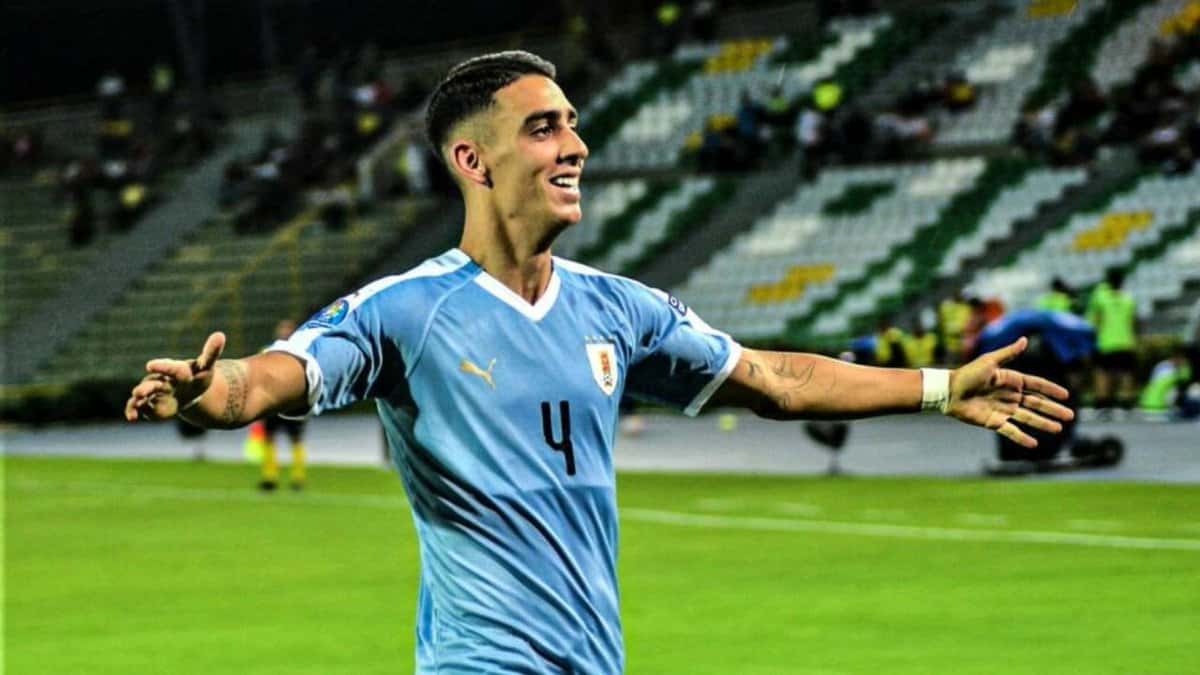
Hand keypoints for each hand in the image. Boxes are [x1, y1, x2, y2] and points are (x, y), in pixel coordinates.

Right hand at [124, 332, 225, 421]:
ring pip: (143, 395)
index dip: (161, 366)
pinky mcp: (150, 404)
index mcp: (176, 369)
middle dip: (146, 388)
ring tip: (135, 403)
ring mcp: (154, 392)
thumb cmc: (197, 375)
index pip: (170, 368)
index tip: (150, 365)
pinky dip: (133, 411)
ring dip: (138, 400)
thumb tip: (220, 335)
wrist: (189, 390)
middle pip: (153, 383)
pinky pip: (139, 407)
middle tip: (140, 392)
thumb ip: (211, 352)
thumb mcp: (206, 366)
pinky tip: (131, 418)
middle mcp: (161, 379)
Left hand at [947, 337, 1073, 447]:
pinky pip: (1011, 431)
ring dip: (1043, 424)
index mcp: (1011, 380)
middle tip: (1070, 416)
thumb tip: (1025, 339)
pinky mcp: (994, 422)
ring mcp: (1003, 410)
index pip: (1036, 385)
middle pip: (1036, 404)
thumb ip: (1009, 353)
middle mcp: (1010, 396)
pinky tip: (1034, 444)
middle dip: (1053, 410)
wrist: (949, 391)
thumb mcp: (989, 362)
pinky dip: (1022, 438)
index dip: (1051, 390)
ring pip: (1028, 418)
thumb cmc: (967, 374)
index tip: (1066, 395)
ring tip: (1058, 429)